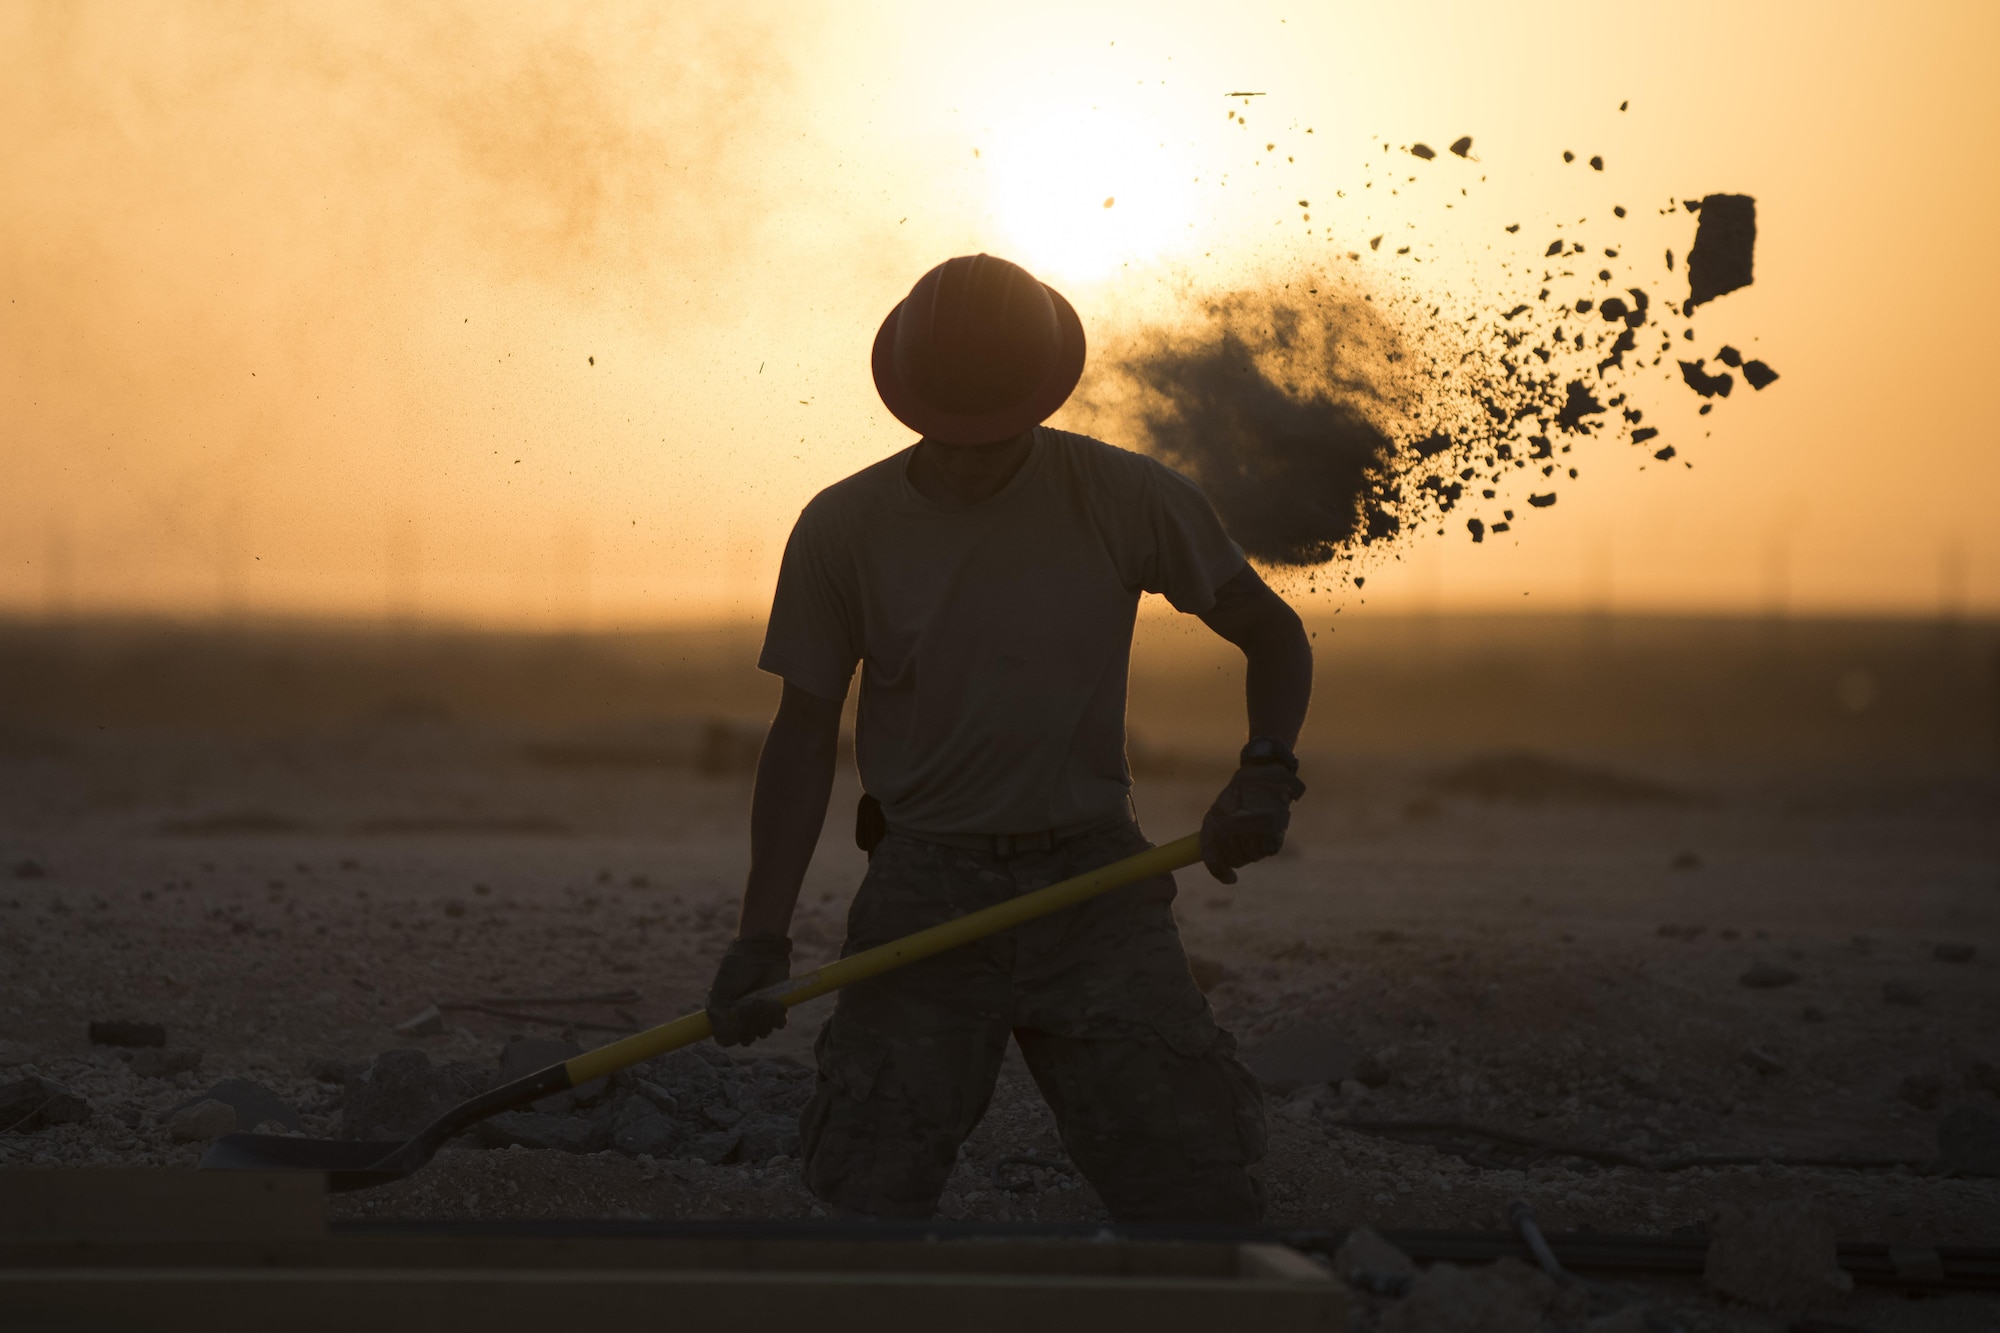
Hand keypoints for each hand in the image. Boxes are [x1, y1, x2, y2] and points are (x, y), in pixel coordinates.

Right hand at [705, 932, 791, 1045]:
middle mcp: (742, 1019)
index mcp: (725, 1015)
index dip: (731, 1036)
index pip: (726, 1039)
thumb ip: (717, 1013)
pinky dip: (777, 1016)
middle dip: (748, 1024)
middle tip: (749, 1004)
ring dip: (762, 1018)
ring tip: (761, 999)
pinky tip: (773, 1002)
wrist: (761, 951)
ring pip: (763, 1033)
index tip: (734, 1023)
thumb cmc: (738, 968)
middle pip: (745, 1039)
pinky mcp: (777, 1010)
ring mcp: (760, 1016)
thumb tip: (721, 1037)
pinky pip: (779, 1024)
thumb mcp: (721, 988)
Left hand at [1200, 762, 1306, 883]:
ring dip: (1254, 847)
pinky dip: (1269, 842)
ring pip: (1253, 856)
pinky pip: (1269, 849)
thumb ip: (1213, 839)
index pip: (1214, 859)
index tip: (1230, 878)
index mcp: (1214, 825)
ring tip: (1255, 827)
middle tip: (1244, 838)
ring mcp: (1251, 832)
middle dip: (1239, 854)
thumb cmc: (1239, 794)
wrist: (1262, 773)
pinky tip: (1268, 828)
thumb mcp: (1219, 812)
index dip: (1221, 872)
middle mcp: (1231, 830)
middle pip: (1236, 860)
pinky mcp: (1271, 831)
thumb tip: (1224, 872)